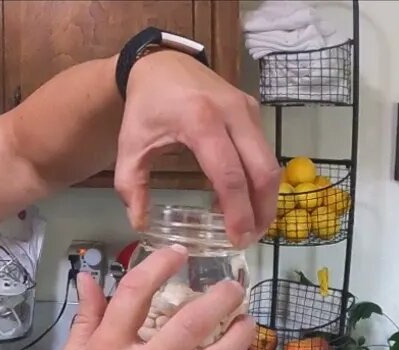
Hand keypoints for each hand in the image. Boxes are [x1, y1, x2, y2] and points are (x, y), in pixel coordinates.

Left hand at [113, 50, 279, 247]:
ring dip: (264, 196)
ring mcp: (247, 109)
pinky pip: (263, 150)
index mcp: (201, 122)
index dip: (237, 211)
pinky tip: (241, 198)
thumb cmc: (145, 107)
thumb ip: (131, 186)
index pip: (229, 175)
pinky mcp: (253, 109)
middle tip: (250, 238)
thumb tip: (141, 224)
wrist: (161, 63)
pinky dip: (257, 178)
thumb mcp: (129, 147)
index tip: (237, 238)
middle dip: (261, 210)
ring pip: (269, 161)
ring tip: (249, 224)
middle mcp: (232, 114)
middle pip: (261, 170)